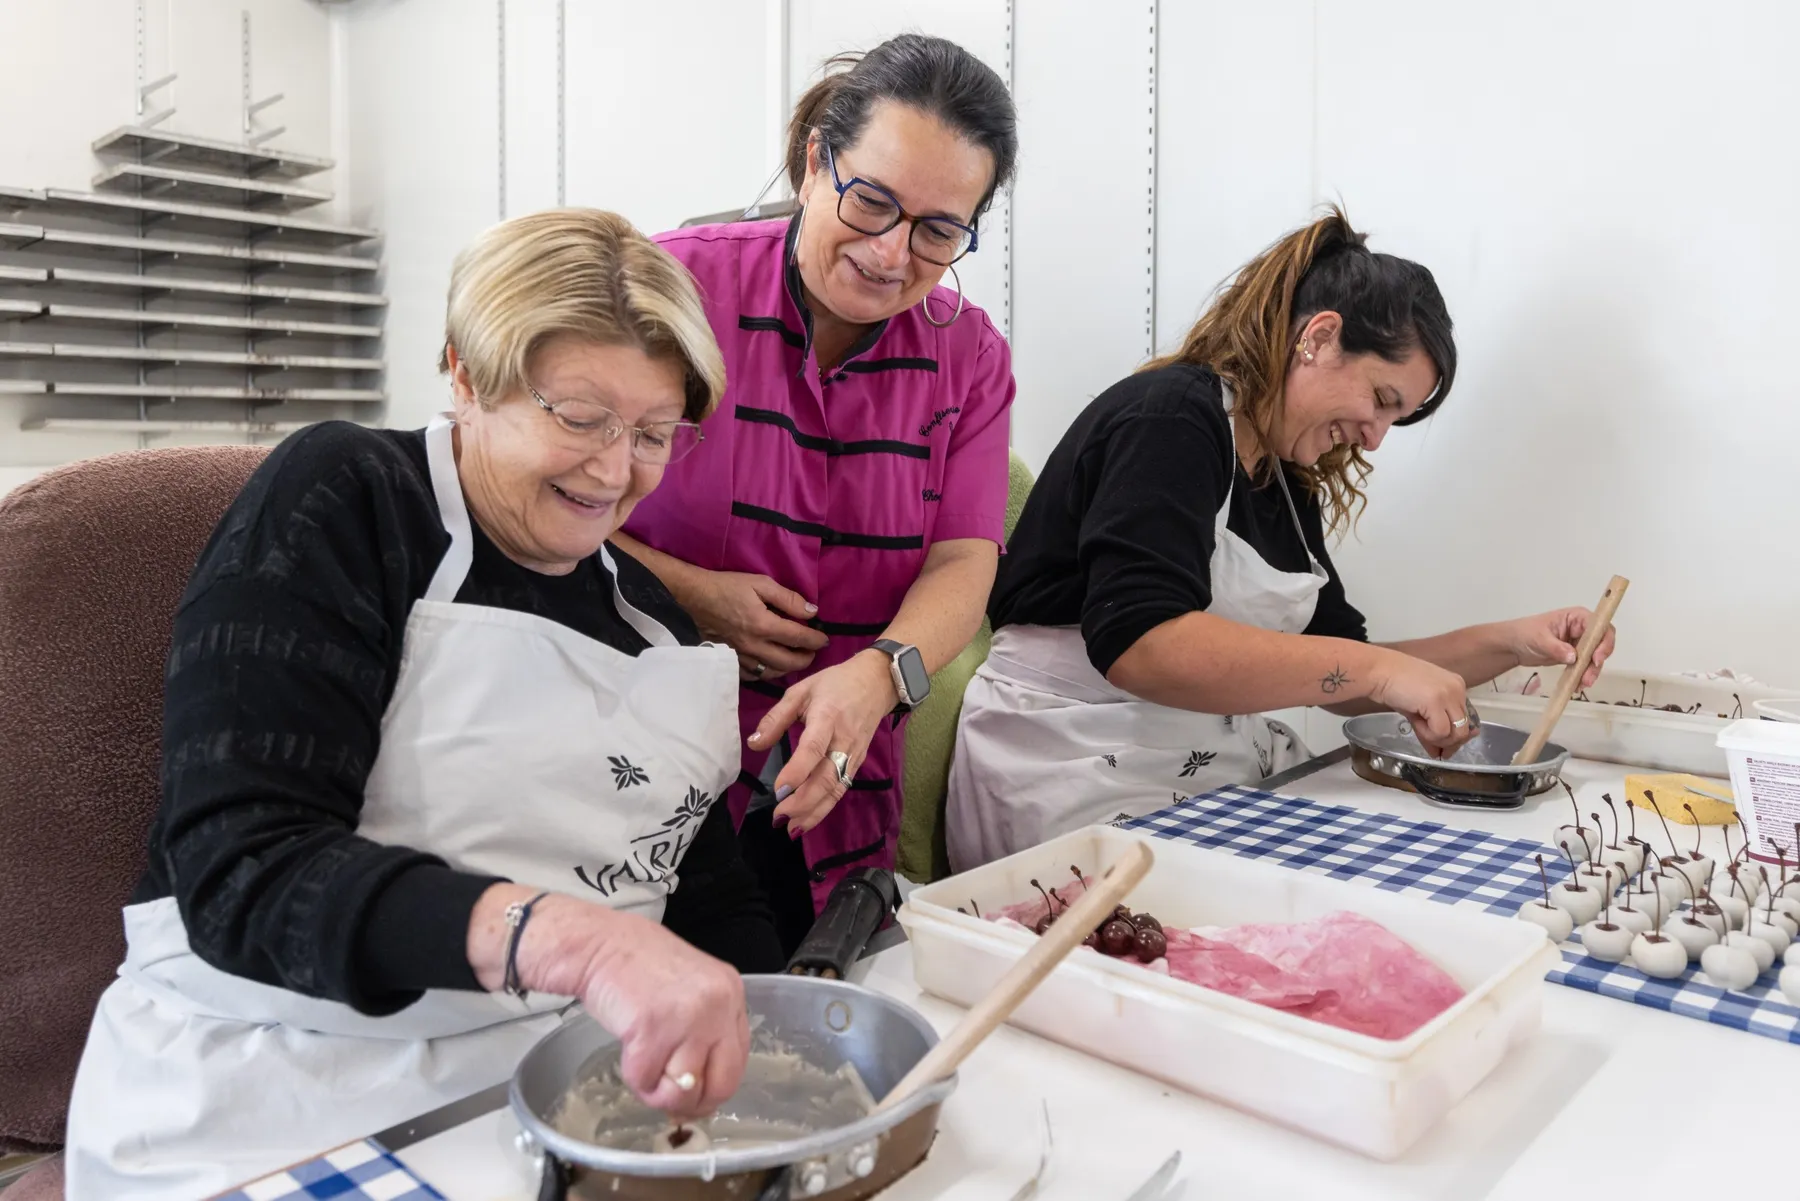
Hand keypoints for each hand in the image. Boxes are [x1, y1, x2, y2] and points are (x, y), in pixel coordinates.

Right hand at [470, 887, 748, 1119]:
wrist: (596, 943)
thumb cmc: (634, 966)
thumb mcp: (688, 989)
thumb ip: (703, 1030)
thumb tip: (697, 1089)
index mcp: (730, 993)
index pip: (739, 1060)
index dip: (713, 1086)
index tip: (692, 1094)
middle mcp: (718, 1003)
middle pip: (721, 1083)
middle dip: (692, 1102)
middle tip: (667, 1096)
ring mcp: (688, 1016)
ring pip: (683, 1090)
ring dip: (657, 1089)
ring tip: (642, 1062)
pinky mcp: (653, 1028)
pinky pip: (647, 1080)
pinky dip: (633, 1076)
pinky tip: (627, 1051)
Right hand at [683, 570, 828, 678]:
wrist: (693, 598)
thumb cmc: (727, 587)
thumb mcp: (760, 583)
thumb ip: (788, 598)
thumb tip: (812, 611)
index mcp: (764, 625)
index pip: (799, 638)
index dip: (816, 641)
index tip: (824, 640)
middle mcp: (755, 646)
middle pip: (789, 662)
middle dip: (806, 659)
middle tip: (813, 653)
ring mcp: (741, 657)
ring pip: (772, 672)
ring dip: (788, 668)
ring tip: (795, 659)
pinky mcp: (730, 661)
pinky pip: (753, 675)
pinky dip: (767, 672)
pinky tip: (771, 665)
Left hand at [747, 650, 896, 834]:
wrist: (877, 682)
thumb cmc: (835, 684)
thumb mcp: (801, 690)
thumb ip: (776, 717)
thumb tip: (754, 743)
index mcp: (827, 717)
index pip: (813, 748)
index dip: (797, 771)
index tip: (778, 790)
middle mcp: (843, 740)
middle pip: (827, 777)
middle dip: (803, 802)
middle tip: (778, 817)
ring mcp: (853, 754)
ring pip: (835, 789)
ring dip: (814, 811)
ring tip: (790, 828)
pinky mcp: (858, 763)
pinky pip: (841, 788)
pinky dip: (824, 808)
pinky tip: (807, 820)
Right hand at [1367, 647, 1476, 758]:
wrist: (1378, 672)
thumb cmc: (1394, 685)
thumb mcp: (1419, 706)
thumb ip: (1433, 726)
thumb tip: (1438, 753)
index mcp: (1456, 685)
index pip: (1466, 719)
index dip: (1454, 736)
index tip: (1443, 747)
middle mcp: (1457, 688)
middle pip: (1465, 728)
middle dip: (1449, 744)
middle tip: (1435, 751)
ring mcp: (1449, 694)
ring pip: (1457, 733)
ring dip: (1438, 740)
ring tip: (1421, 731)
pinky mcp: (1436, 701)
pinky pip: (1441, 732)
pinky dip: (1428, 735)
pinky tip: (1416, 724)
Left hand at [1501, 607, 1616, 687]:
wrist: (1513, 646)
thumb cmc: (1525, 634)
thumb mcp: (1539, 639)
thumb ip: (1556, 647)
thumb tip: (1574, 657)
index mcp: (1577, 618)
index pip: (1600, 627)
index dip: (1603, 642)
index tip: (1596, 659)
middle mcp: (1583, 629)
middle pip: (1601, 644)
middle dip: (1597, 662)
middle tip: (1588, 678)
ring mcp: (1580, 643)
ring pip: (1595, 658)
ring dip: (1591, 672)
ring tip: (1581, 684)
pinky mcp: (1576, 656)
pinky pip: (1585, 667)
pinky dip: (1583, 676)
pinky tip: (1576, 685)